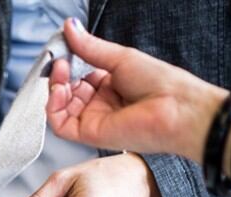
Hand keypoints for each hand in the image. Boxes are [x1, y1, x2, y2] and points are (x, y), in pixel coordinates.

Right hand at [47, 18, 228, 163]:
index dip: (67, 63)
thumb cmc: (160, 84)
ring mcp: (93, 118)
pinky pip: (60, 124)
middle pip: (65, 91)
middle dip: (59, 74)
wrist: (177, 109)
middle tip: (60, 60)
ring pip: (59, 107)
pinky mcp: (88, 133)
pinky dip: (53, 107)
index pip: (77, 75)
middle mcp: (100, 103)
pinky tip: (59, 90)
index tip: (61, 49)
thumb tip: (69, 27)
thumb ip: (90, 46)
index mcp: (109, 85)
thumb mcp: (120, 57)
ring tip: (62, 72)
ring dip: (54, 88)